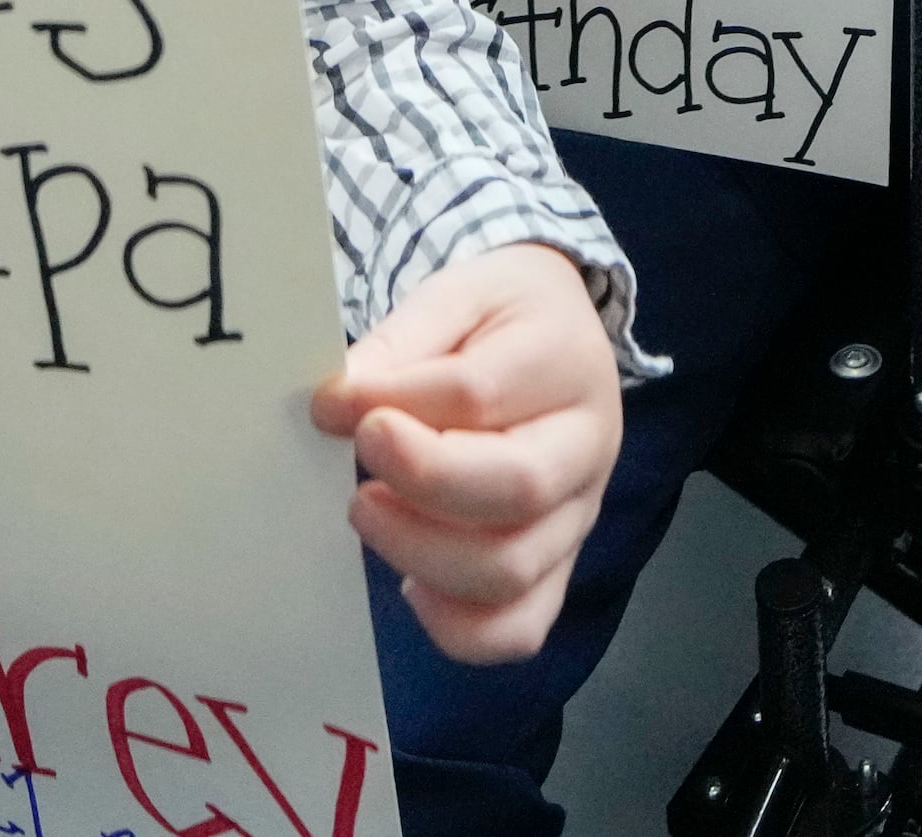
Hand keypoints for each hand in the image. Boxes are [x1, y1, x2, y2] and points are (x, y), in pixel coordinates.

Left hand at [309, 242, 624, 660]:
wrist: (562, 335)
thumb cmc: (499, 317)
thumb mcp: (454, 295)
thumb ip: (397, 345)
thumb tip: (334, 404)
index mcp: (564, 361)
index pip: (479, 394)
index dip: (395, 404)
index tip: (332, 402)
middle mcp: (588, 446)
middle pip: (518, 488)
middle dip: (420, 482)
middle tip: (361, 460)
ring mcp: (578, 516)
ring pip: (513, 570)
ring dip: (421, 553)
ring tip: (369, 510)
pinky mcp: (559, 567)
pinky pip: (520, 627)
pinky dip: (457, 627)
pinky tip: (411, 587)